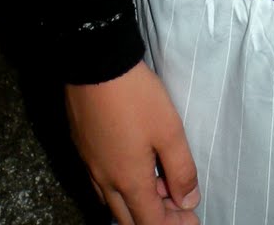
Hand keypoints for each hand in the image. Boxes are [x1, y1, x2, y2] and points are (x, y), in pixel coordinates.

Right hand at [65, 60, 199, 223]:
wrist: (95, 65)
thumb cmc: (136, 97)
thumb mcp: (169, 130)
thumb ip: (181, 169)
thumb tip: (188, 201)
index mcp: (128, 181)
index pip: (151, 223)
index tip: (191, 217)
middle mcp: (105, 181)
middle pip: (129, 219)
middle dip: (155, 218)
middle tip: (177, 205)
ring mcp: (90, 166)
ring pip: (112, 203)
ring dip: (136, 203)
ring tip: (159, 185)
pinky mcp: (82, 148)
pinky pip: (101, 184)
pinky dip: (120, 187)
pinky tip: (131, 167)